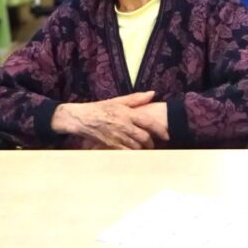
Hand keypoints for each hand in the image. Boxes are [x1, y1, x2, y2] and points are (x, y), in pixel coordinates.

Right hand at [52, 91, 169, 148]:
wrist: (81, 118)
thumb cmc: (99, 108)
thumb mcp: (118, 100)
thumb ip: (136, 98)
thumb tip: (152, 94)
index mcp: (127, 113)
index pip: (149, 123)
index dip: (160, 130)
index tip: (166, 136)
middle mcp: (124, 126)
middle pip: (144, 138)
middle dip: (151, 142)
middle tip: (152, 143)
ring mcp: (117, 137)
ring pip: (136, 147)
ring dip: (142, 149)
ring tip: (144, 148)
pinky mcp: (111, 146)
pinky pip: (126, 153)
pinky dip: (132, 154)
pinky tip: (133, 152)